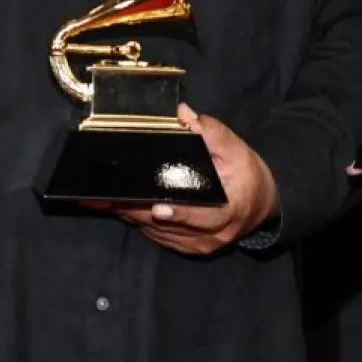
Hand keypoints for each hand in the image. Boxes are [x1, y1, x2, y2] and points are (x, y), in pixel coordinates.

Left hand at [94, 105, 278, 254]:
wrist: (260, 204)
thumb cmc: (247, 175)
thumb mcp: (236, 150)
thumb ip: (211, 133)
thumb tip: (183, 114)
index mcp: (228, 212)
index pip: (201, 217)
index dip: (179, 213)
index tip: (157, 208)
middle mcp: (211, 235)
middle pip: (167, 225)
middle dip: (136, 210)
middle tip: (107, 197)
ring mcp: (196, 245)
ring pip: (156, 232)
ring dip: (130, 215)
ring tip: (102, 200)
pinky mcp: (185, 247)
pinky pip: (156, 236)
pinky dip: (137, 221)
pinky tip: (116, 207)